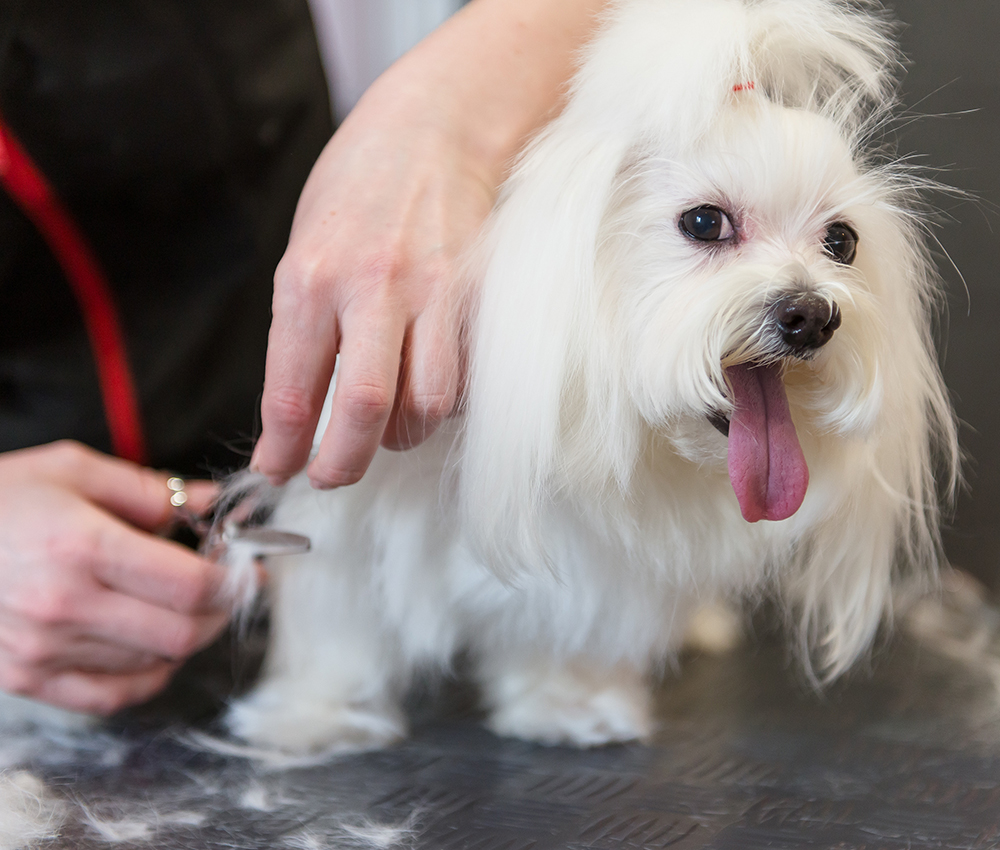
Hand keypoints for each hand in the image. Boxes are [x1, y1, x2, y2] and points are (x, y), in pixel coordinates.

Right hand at [0, 441, 228, 714]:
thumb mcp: (73, 469)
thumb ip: (151, 490)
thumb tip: (215, 501)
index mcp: (84, 547)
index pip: (192, 586)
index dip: (235, 580)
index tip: (247, 567)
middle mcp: (66, 606)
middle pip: (183, 633)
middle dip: (222, 611)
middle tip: (228, 588)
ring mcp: (44, 649)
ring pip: (154, 663)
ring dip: (186, 637)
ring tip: (182, 605)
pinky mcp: (27, 677)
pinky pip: (111, 695)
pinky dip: (147, 675)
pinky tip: (153, 646)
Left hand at [252, 0, 609, 488]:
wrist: (440, 127)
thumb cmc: (361, 185)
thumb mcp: (303, 247)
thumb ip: (299, 327)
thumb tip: (295, 406)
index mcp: (310, 279)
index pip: (291, 393)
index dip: (283, 450)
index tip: (279, 468)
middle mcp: (371, 291)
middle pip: (362, 412)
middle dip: (342, 465)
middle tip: (332, 473)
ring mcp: (433, 296)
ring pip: (426, 406)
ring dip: (401, 432)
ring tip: (386, 422)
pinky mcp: (477, 301)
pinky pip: (464, 379)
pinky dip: (442, 400)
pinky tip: (426, 383)